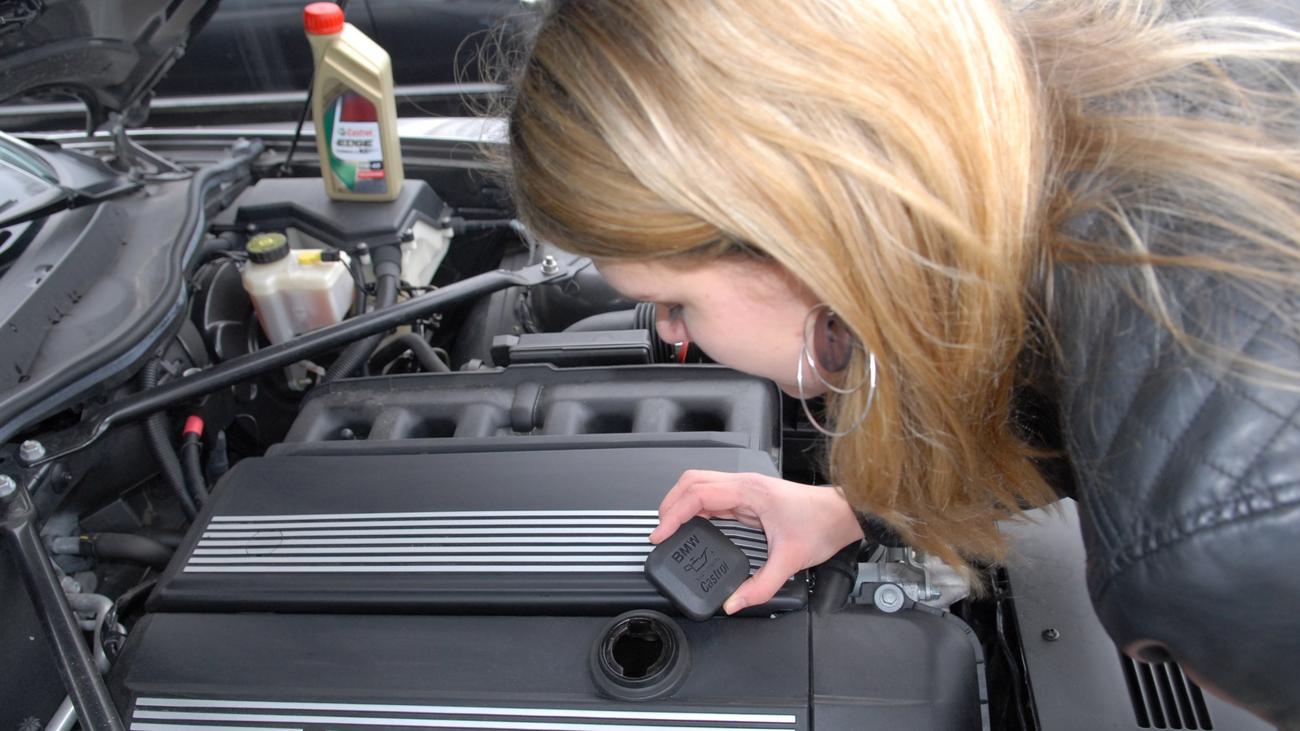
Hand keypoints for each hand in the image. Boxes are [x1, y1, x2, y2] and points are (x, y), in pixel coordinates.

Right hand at [648, 470, 864, 613]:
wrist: (844, 514)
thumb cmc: (822, 526)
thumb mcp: (790, 561)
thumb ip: (760, 586)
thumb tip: (733, 603)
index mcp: (749, 491)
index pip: (697, 494)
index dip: (673, 514)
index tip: (660, 534)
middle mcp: (744, 484)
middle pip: (692, 481)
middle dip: (669, 504)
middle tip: (659, 532)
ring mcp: (746, 488)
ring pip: (700, 485)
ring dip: (680, 503)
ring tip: (669, 529)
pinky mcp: (749, 497)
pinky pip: (713, 496)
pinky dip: (695, 507)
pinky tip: (692, 526)